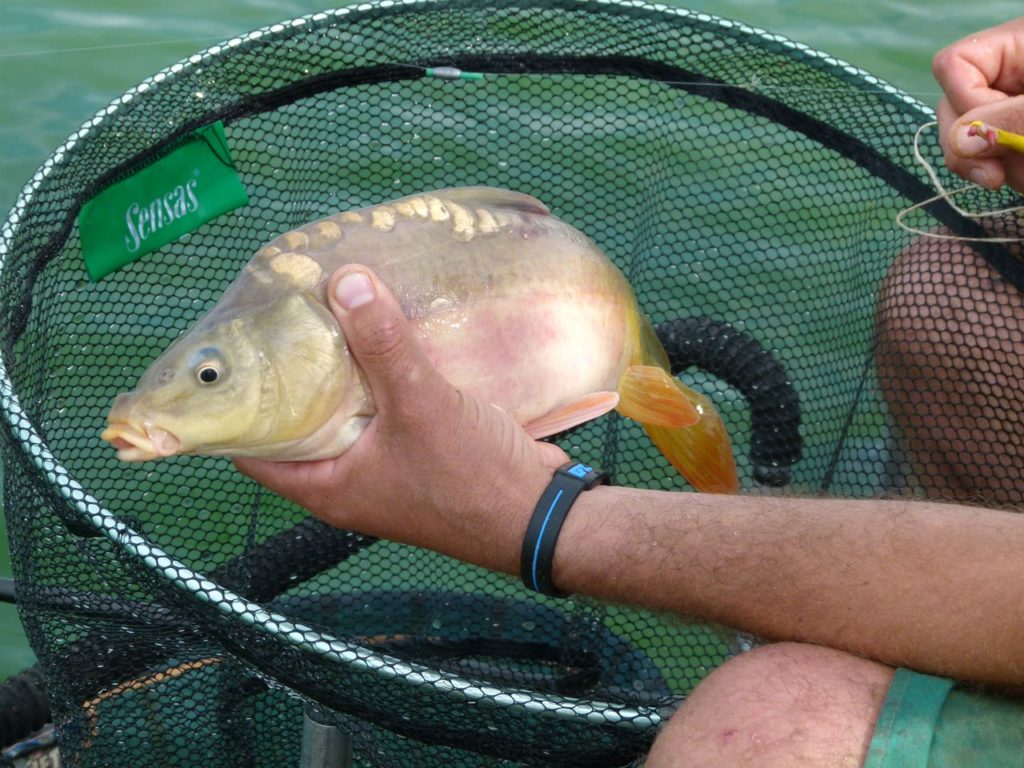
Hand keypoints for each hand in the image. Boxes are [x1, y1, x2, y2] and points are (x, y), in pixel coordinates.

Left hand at [233, 266, 567, 574]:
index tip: (240, 347)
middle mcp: (346, 481)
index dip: (239, 401)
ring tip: (335, 315)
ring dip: (346, 372)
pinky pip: (387, 412)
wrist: (540, 515)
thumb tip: (346, 280)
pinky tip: (389, 339)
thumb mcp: (420, 404)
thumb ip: (382, 343)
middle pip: (301, 421)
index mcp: (324, 486)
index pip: (251, 446)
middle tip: (288, 315)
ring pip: (348, 413)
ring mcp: (384, 470)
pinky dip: (384, 380)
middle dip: (296, 372)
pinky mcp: (418, 456)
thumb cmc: (470, 478)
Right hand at [932, 18, 1023, 191]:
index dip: (963, 103)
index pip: (952, 66)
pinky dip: (1009, 177)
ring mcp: (1007, 111)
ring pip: (966, 145)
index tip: (997, 134)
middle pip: (950, 109)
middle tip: (996, 178)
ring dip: (993, 170)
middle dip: (969, 149)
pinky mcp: (1014, 140)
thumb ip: (1010, 117)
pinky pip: (988, 163)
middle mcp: (1004, 78)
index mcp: (1015, 47)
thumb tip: (957, 143)